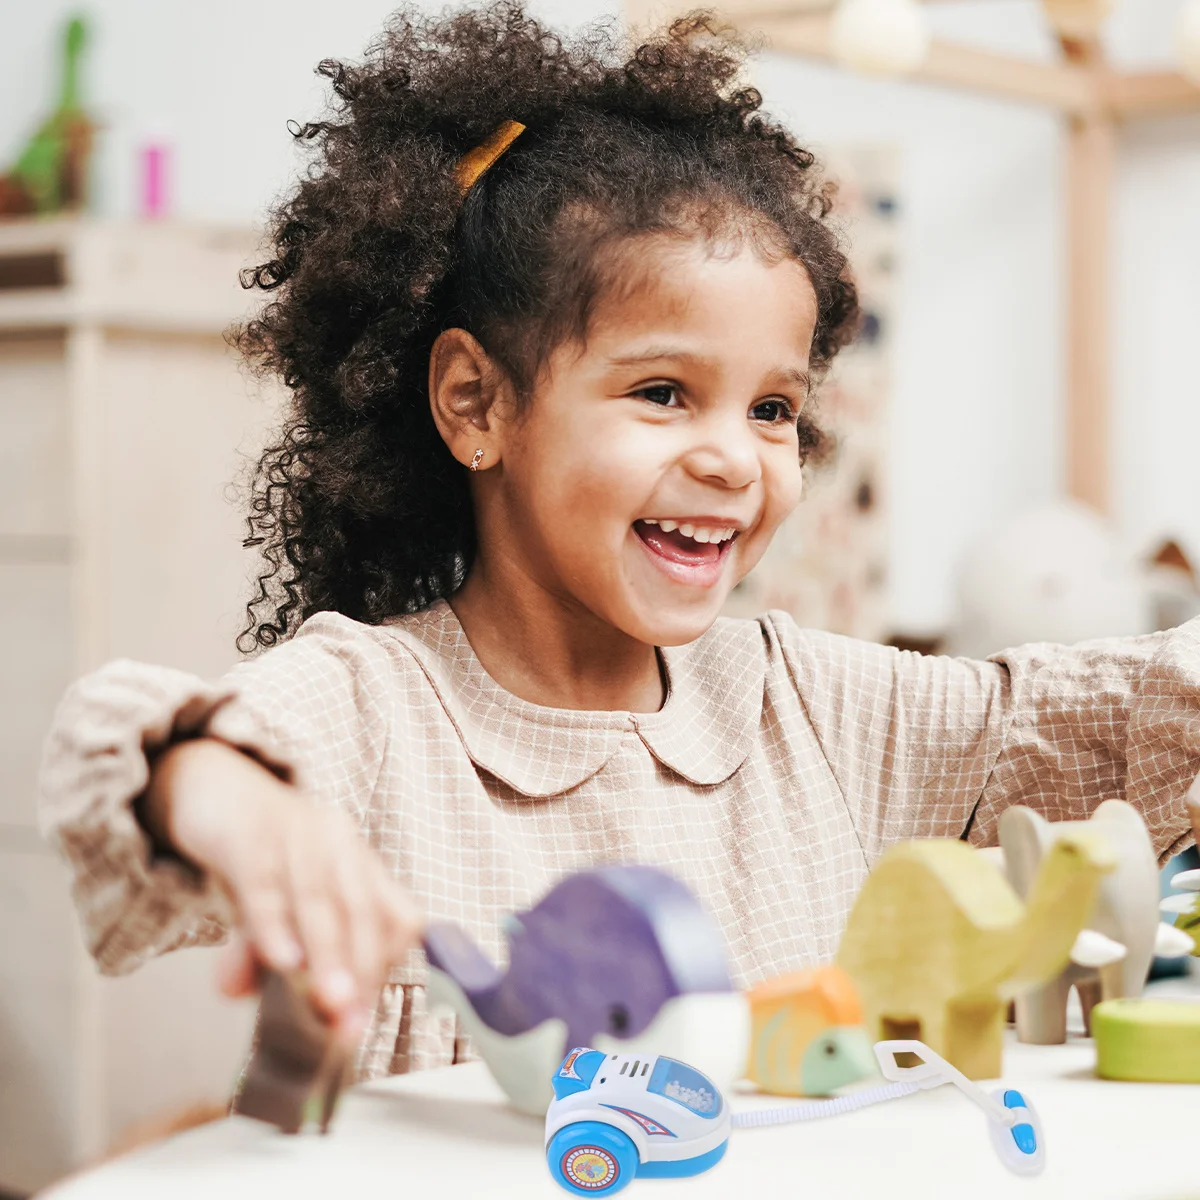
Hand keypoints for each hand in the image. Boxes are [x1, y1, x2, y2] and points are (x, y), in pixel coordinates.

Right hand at [143, 739, 423, 1039]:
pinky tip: (279, 959)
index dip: (382, 969)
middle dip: (361, 971)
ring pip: (320, 897)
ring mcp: (299, 831)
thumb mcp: (268, 909)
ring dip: (326, 955)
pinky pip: (267, 880)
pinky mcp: (252, 829)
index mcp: (359, 864)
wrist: (213, 784)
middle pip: (363, 911)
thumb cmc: (257, 854)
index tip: (358, 1019)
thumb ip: (261, 951)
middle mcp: (339, 843)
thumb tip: (239, 994)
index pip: (396, 918)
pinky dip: (275, 923)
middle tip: (350, 1025)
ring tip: (325, 1004)